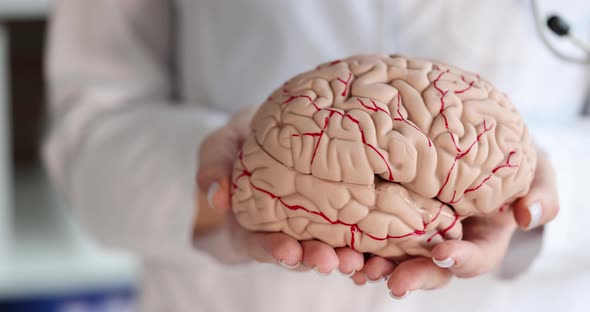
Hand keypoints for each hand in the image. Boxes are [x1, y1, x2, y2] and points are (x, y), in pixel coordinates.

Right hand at [195, 108, 364, 274]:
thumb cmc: (239, 141)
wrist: (265, 131)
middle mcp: (283, 229)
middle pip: (301, 252)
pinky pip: (351, 226)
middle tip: (333, 261)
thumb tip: (216, 198)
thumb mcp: (218, 148)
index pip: (260, 243)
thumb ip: (213, 169)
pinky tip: (383, 244)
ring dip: (345, 255)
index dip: (274, 249)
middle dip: (316, 258)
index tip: (288, 252)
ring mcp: (311, 222)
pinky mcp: (335, 208)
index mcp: (251, 223)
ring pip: (329, 245)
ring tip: (361, 259)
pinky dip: (367, 239)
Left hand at [355, 148, 558, 298]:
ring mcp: (418, 231)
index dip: (461, 260)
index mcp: (481, 240)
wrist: (479, 149)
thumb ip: (539, 195)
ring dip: (377, 265)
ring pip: (396, 255)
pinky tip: (341, 242)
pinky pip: (375, 231)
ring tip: (356, 266)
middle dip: (410, 275)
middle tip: (391, 280)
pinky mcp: (392, 213)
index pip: (474, 258)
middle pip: (428, 266)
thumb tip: (529, 215)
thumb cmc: (512, 164)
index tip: (444, 254)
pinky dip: (358, 239)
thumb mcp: (535, 174)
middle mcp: (447, 242)